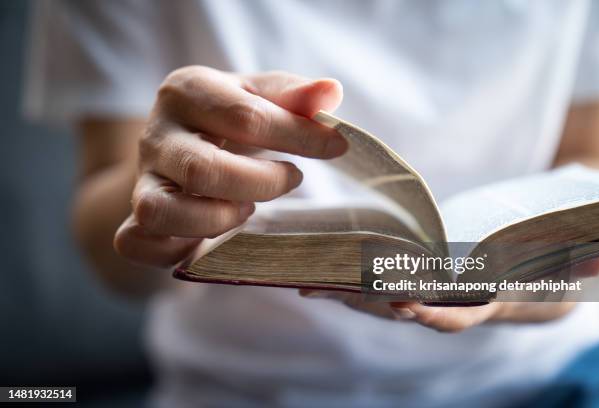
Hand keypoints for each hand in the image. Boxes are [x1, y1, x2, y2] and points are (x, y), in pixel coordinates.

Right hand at [114, 67, 346, 267]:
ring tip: (247, 210)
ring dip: (216, 219)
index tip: (336, 147)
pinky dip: (177, 249)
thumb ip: (293, 96)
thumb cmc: (227, 118)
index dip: (299, 137)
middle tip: (292, 180)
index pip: (245, 117)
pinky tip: (213, 238)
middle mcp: (155, 134)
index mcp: (187, 91)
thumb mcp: (258, 96)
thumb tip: (331, 92)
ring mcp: (141, 179)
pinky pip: (138, 243)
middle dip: (261, 184)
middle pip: (203, 170)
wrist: (178, 139)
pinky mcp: (134, 219)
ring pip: (162, 211)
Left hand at [301, 258, 598, 331]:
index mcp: (486, 304)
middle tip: (331, 289)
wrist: (528, 268)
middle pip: (407, 310)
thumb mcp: (568, 262)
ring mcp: (429, 296)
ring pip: (383, 303)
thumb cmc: (548, 263)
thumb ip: (579, 262)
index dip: (433, 313)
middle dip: (369, 303)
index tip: (406, 304)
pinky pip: (374, 288)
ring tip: (308, 282)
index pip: (458, 316)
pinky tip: (317, 276)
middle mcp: (451, 305)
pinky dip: (347, 284)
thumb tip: (598, 257)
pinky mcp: (412, 283)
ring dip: (346, 294)